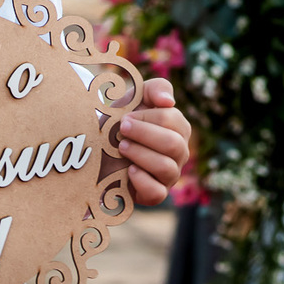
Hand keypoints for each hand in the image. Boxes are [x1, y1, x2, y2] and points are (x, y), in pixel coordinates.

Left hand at [117, 77, 192, 205]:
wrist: (103, 147)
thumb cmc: (124, 121)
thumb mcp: (137, 98)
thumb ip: (156, 89)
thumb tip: (169, 101)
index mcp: (179, 128)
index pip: (171, 120)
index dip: (145, 117)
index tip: (125, 117)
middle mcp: (180, 152)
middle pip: (172, 144)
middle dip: (142, 135)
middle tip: (121, 131)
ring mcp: (170, 175)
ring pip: (166, 167)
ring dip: (140, 155)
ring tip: (121, 148)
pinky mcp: (156, 194)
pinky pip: (158, 192)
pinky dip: (142, 181)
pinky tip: (128, 171)